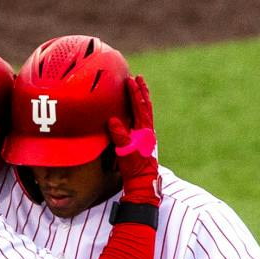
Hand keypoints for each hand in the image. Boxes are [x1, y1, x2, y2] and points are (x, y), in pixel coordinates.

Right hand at [106, 75, 159, 204]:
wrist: (142, 181)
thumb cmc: (133, 168)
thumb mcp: (125, 152)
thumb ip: (120, 136)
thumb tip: (112, 120)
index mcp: (143, 130)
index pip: (139, 107)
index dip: (134, 93)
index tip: (130, 80)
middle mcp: (147, 130)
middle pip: (146, 105)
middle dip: (141, 91)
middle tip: (138, 78)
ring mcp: (146, 134)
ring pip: (146, 111)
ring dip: (142, 99)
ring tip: (139, 88)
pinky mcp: (143, 140)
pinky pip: (142, 119)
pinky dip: (140, 110)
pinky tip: (136, 110)